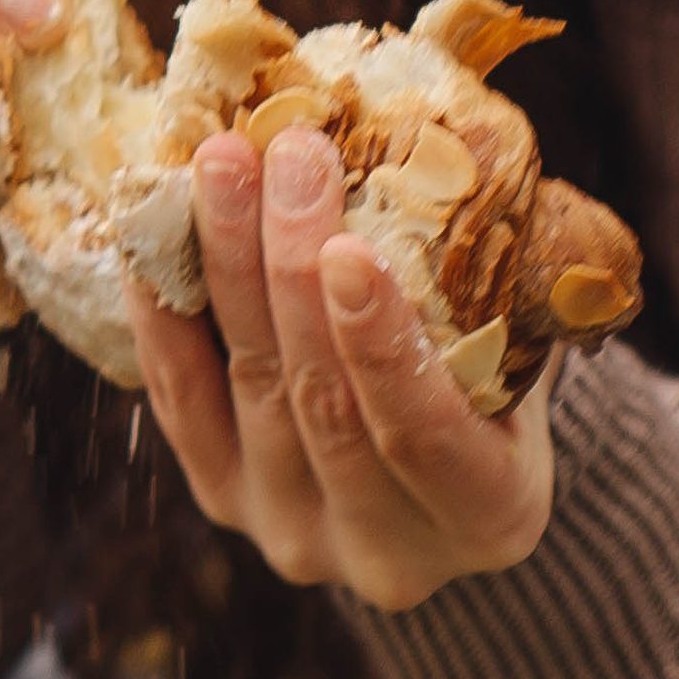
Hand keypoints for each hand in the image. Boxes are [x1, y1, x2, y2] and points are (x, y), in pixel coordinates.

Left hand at [126, 126, 555, 609]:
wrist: (441, 452)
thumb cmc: (500, 364)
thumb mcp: (527, 333)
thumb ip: (493, 271)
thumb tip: (445, 125)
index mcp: (493, 515)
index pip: (426, 438)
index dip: (382, 348)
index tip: (352, 249)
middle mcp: (388, 553)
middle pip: (320, 402)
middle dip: (294, 267)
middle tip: (289, 154)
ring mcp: (293, 533)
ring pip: (248, 389)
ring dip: (227, 264)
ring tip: (223, 161)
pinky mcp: (221, 499)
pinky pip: (180, 400)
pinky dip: (162, 311)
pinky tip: (152, 230)